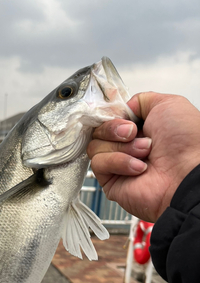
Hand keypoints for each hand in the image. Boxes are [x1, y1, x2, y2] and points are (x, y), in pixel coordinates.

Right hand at [87, 92, 199, 221]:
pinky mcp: (111, 182)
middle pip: (99, 130)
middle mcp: (127, 146)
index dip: (112, 115)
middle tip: (133, 133)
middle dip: (115, 129)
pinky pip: (99, 164)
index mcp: (139, 128)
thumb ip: (140, 100)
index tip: (125, 117)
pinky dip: (119, 162)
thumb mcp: (167, 104)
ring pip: (95, 146)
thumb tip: (121, 108)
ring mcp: (117, 165)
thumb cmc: (185, 143)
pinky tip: (139, 168)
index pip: (109, 117)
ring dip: (122, 147)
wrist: (187, 173)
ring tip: (144, 153)